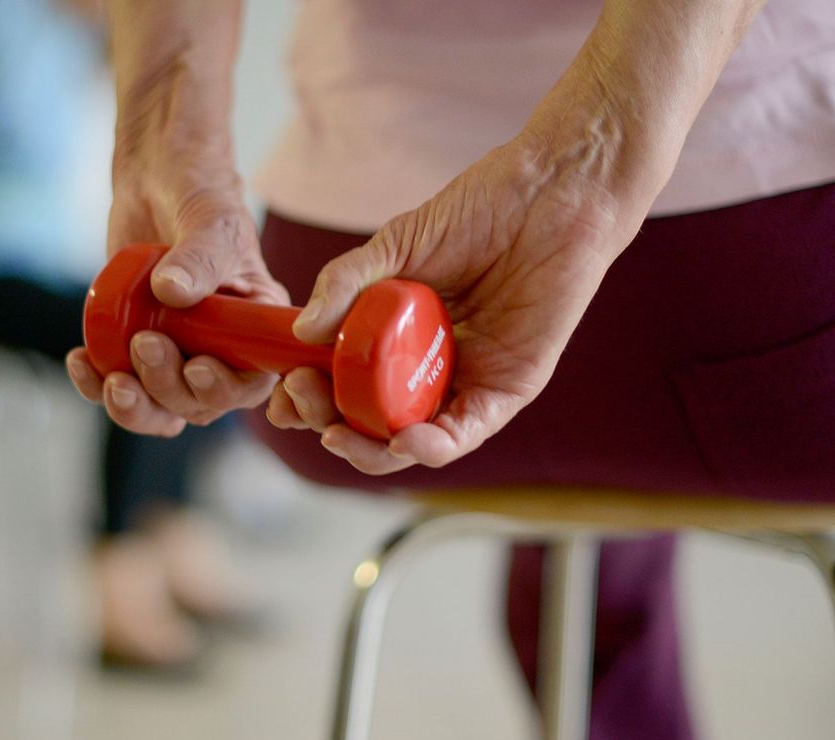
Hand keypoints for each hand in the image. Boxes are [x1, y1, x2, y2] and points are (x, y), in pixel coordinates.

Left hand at [66, 129, 288, 436]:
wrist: (155, 181)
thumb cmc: (199, 195)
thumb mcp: (210, 219)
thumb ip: (200, 256)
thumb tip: (172, 292)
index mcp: (254, 327)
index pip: (252, 381)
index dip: (226, 389)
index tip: (196, 366)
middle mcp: (220, 350)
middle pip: (201, 403)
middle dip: (169, 386)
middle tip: (144, 342)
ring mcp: (177, 352)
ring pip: (162, 408)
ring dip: (135, 405)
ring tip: (109, 378)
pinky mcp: (135, 348)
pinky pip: (121, 388)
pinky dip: (97, 386)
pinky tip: (80, 361)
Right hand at [267, 128, 650, 473]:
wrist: (552, 193)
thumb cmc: (481, 210)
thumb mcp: (396, 243)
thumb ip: (346, 282)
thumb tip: (299, 331)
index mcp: (399, 337)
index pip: (347, 385)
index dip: (311, 399)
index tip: (282, 392)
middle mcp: (430, 367)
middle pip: (372, 422)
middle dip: (330, 426)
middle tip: (304, 404)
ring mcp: (467, 380)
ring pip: (414, 441)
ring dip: (372, 451)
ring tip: (339, 435)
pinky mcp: (508, 389)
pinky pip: (466, 434)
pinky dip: (433, 447)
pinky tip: (405, 440)